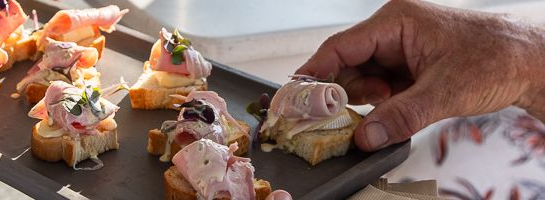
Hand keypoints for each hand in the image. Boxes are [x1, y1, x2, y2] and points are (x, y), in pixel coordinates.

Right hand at [295, 0, 544, 150]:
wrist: (532, 62)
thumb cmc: (497, 58)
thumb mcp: (445, 91)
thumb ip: (401, 116)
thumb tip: (366, 137)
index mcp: (396, 21)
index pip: (340, 47)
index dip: (314, 73)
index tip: (295, 97)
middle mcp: (393, 31)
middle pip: (347, 65)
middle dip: (343, 94)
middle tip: (336, 120)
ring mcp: (401, 49)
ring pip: (362, 79)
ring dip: (366, 101)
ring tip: (384, 110)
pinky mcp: (409, 66)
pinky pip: (380, 86)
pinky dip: (381, 104)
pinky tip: (393, 112)